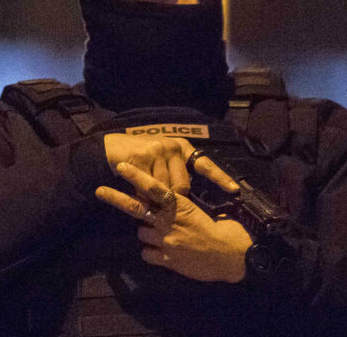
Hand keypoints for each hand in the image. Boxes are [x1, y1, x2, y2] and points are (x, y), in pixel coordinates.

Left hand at [96, 162, 252, 282]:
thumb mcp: (202, 211)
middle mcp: (170, 222)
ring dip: (146, 231)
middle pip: (136, 207)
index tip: (121, 166)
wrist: (233, 255)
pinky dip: (151, 252)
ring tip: (161, 234)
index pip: (155, 187)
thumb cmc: (224, 228)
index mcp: (181, 206)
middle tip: (99, 190)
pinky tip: (163, 251)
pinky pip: (147, 254)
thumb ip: (181, 207)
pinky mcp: (167, 261)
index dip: (136, 176)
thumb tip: (166, 202)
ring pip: (141, 232)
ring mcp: (166, 242)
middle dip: (116, 198)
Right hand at [103, 133, 237, 195]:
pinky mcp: (141, 158)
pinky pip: (147, 189)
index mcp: (182, 147)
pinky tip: (136, 192)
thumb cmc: (140, 158)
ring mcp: (157, 151)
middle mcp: (172, 147)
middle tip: (159, 199)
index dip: (220, 178)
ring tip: (145, 195)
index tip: (235, 190)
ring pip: (164, 190)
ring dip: (154, 199)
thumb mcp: (162, 160)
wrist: (111, 148)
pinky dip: (141, 195)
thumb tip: (189, 195)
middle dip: (172, 198)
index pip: (205, 164)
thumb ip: (176, 172)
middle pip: (183, 186)